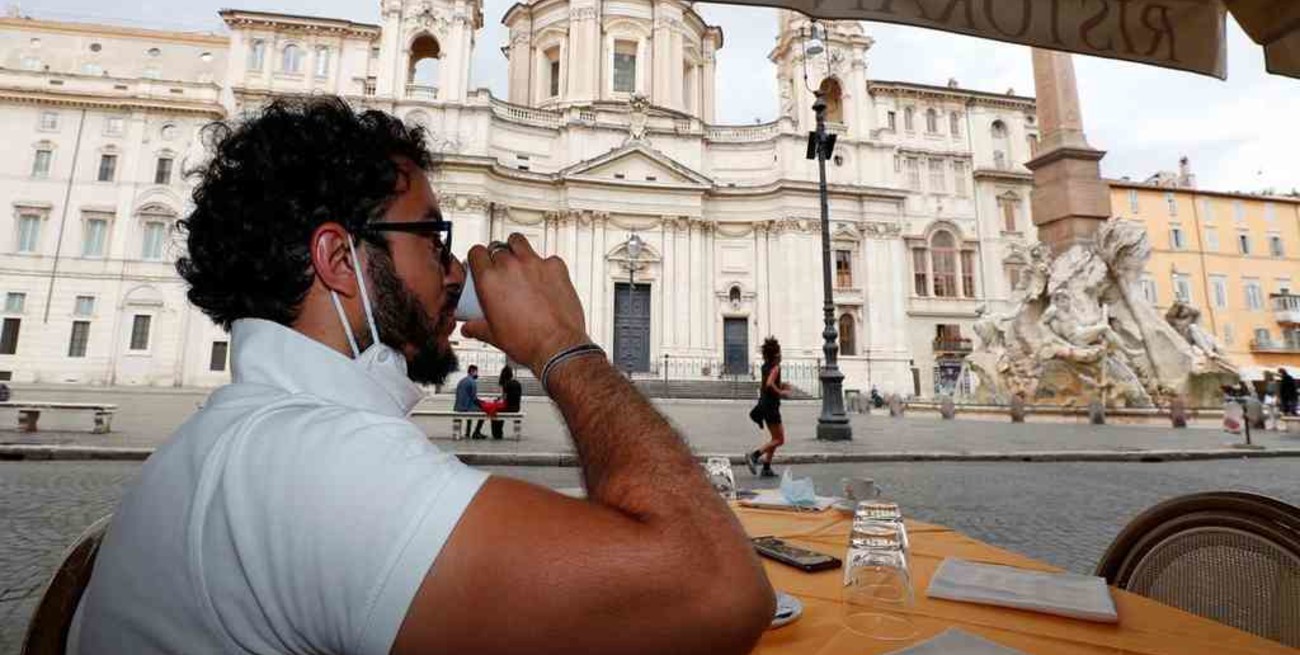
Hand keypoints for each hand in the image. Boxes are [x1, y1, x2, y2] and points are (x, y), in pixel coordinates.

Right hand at [461, 233, 590, 374]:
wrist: (557, 347)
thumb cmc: (527, 342)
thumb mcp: (493, 335)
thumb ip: (477, 327)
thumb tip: (470, 328)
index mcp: (490, 279)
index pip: (476, 252)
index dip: (478, 257)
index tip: (481, 263)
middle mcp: (510, 266)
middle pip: (498, 248)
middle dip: (498, 258)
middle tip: (503, 272)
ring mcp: (534, 264)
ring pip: (520, 242)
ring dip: (517, 250)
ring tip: (520, 263)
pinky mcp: (556, 267)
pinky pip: (548, 258)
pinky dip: (545, 265)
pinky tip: (545, 278)